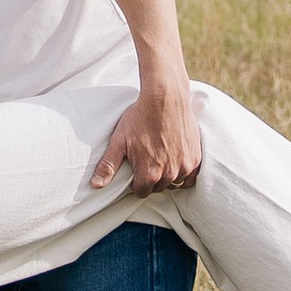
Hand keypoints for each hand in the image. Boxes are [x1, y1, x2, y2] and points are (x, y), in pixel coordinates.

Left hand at [92, 71, 201, 194]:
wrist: (166, 98)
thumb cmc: (140, 118)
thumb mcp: (119, 140)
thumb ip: (108, 166)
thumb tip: (95, 185)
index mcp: (149, 173)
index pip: (141, 192)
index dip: (136, 182)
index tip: (135, 169)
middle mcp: (169, 174)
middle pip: (157, 188)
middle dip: (151, 178)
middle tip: (147, 160)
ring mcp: (184, 166)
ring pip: (173, 182)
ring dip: (167, 175)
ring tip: (160, 156)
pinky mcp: (195, 158)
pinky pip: (190, 177)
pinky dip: (183, 172)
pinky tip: (175, 160)